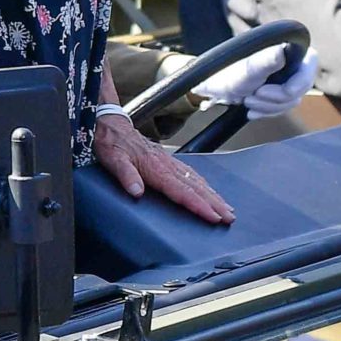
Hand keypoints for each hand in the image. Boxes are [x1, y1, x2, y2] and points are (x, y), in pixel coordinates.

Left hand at [93, 113, 234, 223]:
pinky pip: (190, 173)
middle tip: (230, 218)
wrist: (110, 123)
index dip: (199, 205)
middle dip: (214, 204)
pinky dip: (204, 184)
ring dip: (213, 196)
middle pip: (195, 188)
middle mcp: (167, 165)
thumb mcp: (112, 159)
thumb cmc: (110, 143)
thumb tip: (136, 192)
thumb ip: (125, 175)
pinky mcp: (167, 159)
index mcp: (156, 168)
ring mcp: (169, 162)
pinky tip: (210, 190)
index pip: (181, 191)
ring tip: (228, 208)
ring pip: (196, 181)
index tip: (214, 217)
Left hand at [190, 44, 318, 119]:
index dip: (296, 83)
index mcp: (286, 49)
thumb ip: (264, 62)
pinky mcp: (277, 92)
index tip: (267, 90)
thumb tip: (280, 52)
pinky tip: (250, 110)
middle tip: (252, 97)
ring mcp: (284, 78)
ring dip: (268, 106)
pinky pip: (282, 108)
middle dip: (276, 98)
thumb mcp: (245, 69)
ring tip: (247, 101)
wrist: (210, 85)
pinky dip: (266, 111)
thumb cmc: (224, 71)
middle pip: (301, 88)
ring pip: (292, 101)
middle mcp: (290, 62)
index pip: (310, 65)